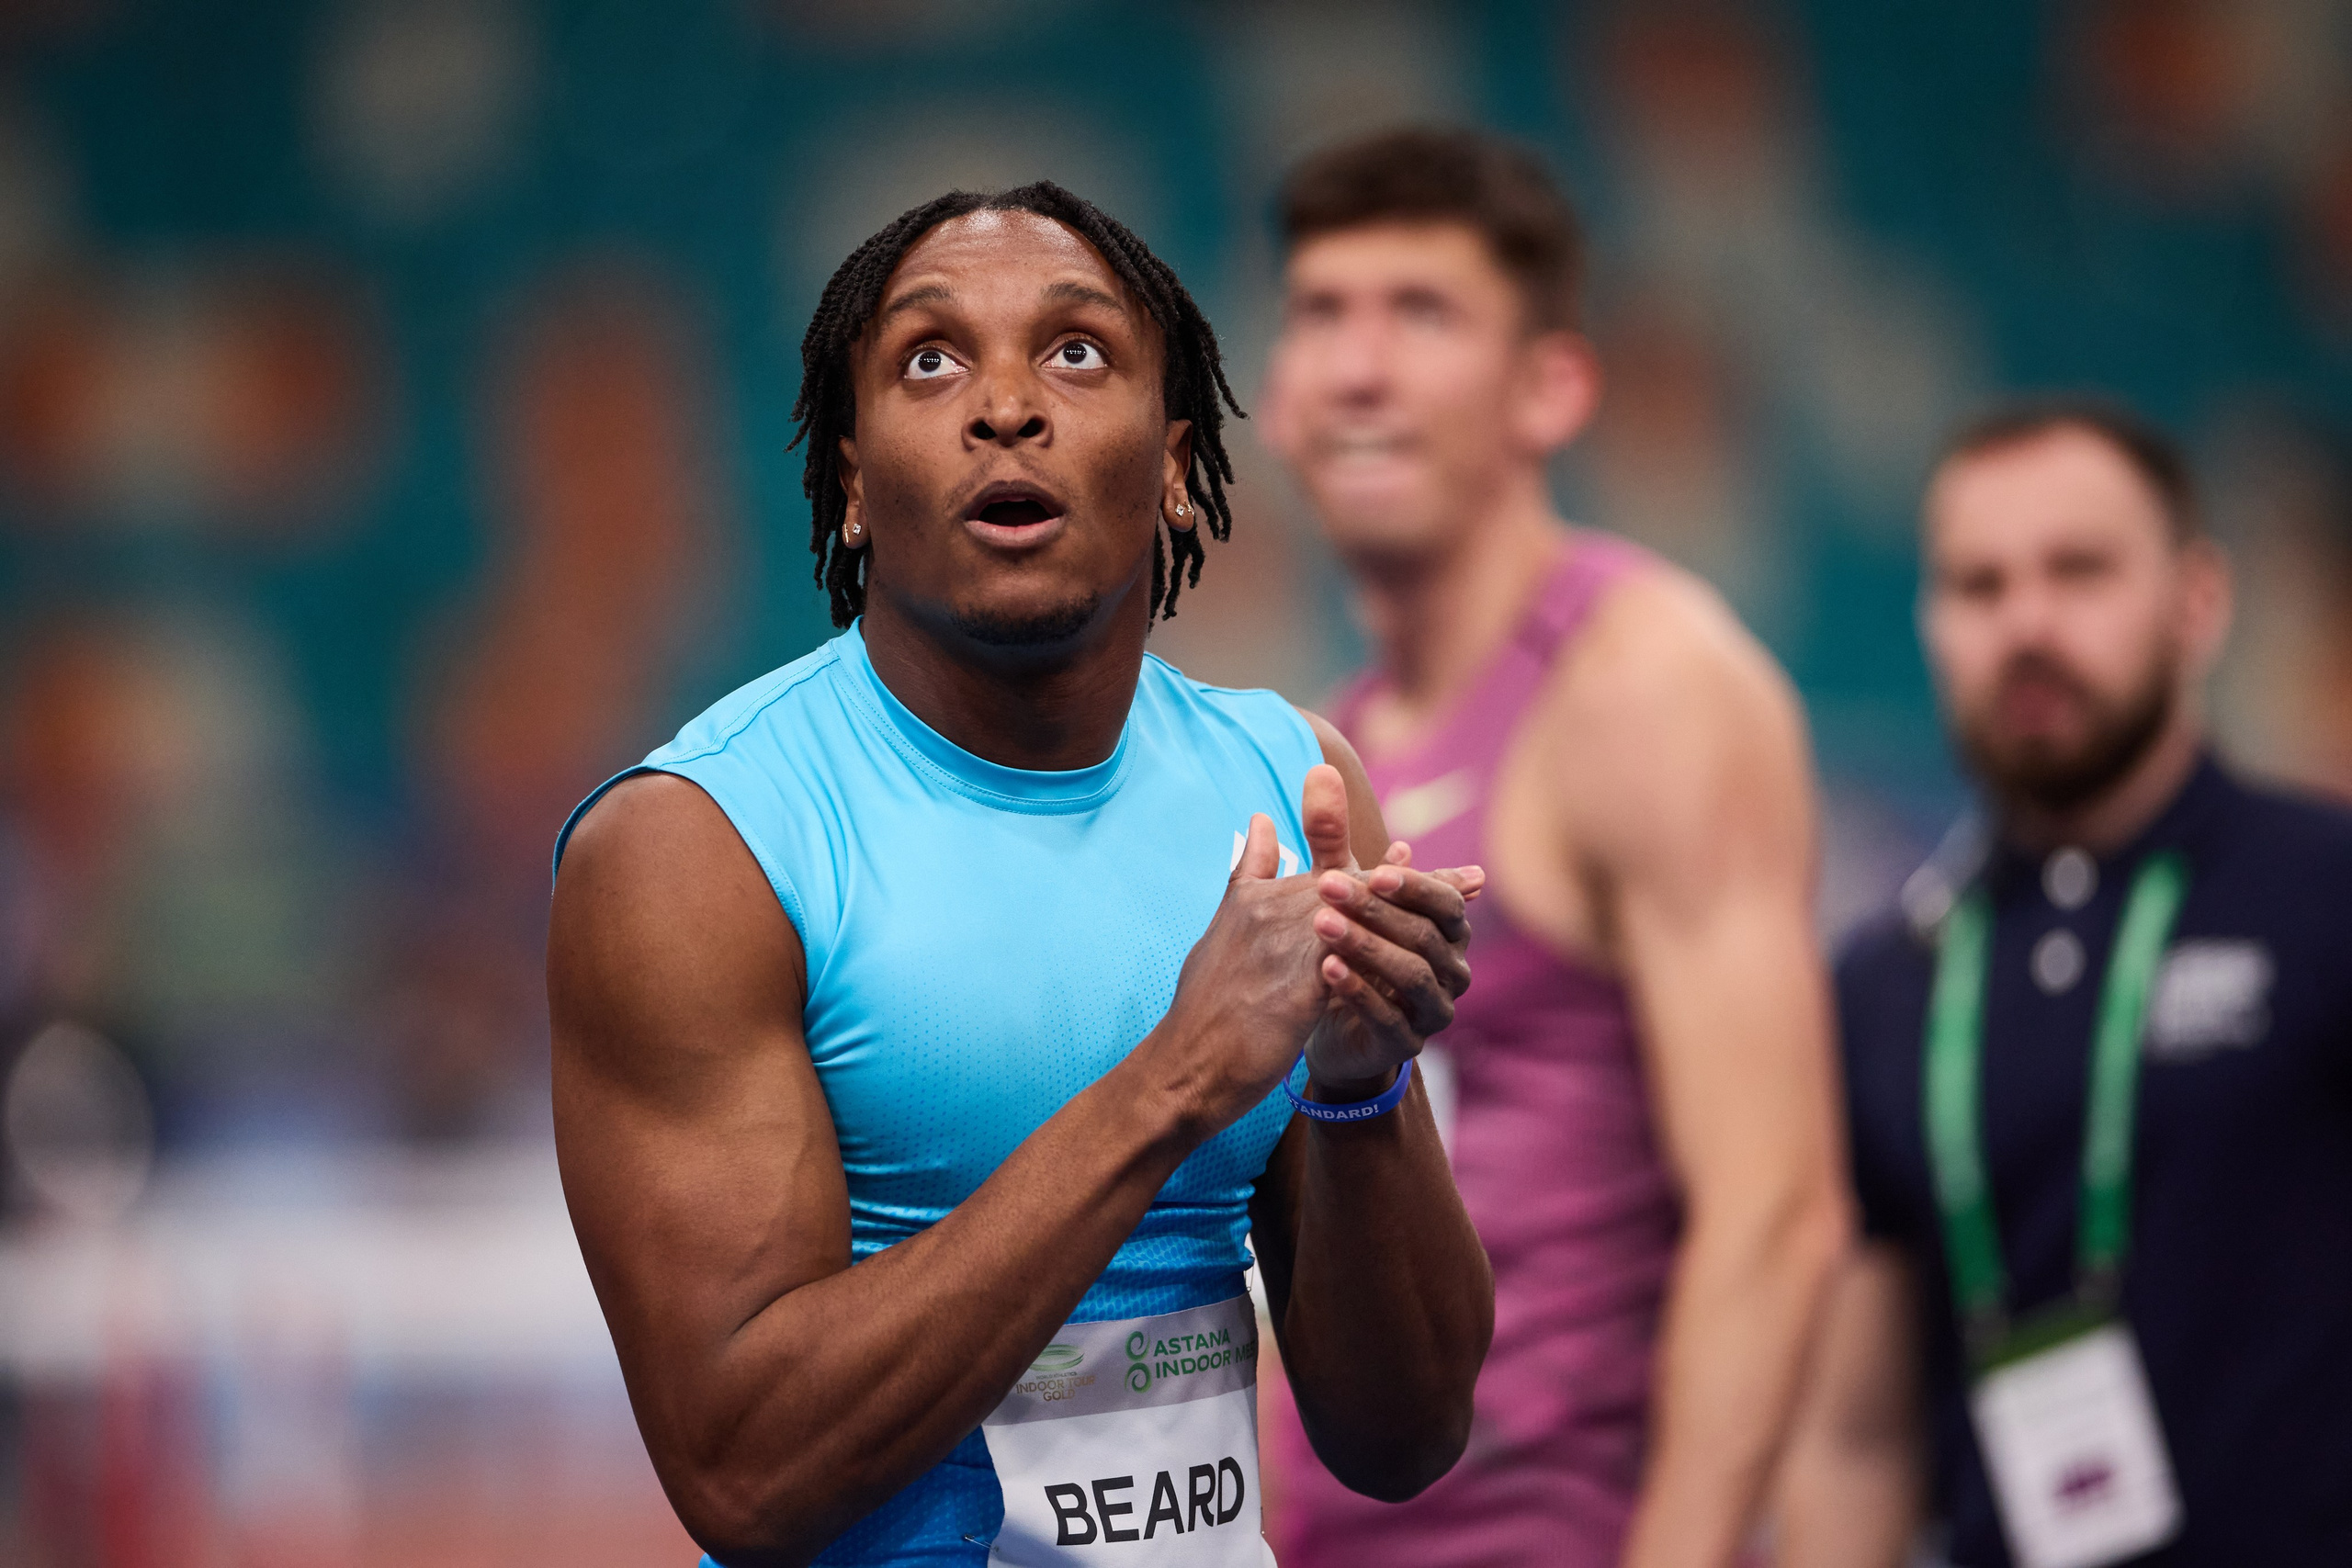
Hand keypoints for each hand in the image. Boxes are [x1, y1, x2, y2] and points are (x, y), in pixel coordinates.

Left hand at [1291, 767, 1478, 1095]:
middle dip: (1376, 909)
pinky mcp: (1408, 1044)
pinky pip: (1391, 1017)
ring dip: (1366, 946)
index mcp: (1446, 928)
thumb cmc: (1342, 943)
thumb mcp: (1333, 888)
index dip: (1416, 885)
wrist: (1328, 1024)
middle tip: (1326, 886)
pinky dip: (1359, 991)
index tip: (1377, 867)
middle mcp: (1452, 967)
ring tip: (1321, 925)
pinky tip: (1325, 971)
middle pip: (1425, 935)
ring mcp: (1434, 1008)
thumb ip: (1329, 836)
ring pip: (1411, 975)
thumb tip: (1318, 768)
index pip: (1446, 901)